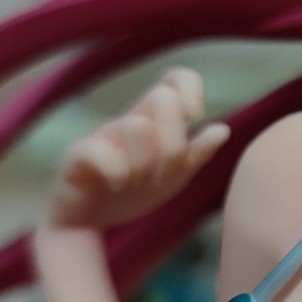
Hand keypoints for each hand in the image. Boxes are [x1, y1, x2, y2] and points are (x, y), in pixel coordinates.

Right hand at [45, 67, 229, 230]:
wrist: (87, 222)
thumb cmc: (132, 193)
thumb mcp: (174, 176)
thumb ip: (198, 153)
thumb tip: (223, 129)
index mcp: (156, 120)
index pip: (175, 78)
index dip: (191, 90)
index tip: (195, 118)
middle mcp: (130, 119)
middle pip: (163, 98)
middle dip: (173, 145)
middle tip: (160, 175)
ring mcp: (103, 135)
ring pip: (138, 127)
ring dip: (145, 166)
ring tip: (135, 183)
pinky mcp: (78, 154)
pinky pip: (104, 153)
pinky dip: (118, 175)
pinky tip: (116, 186)